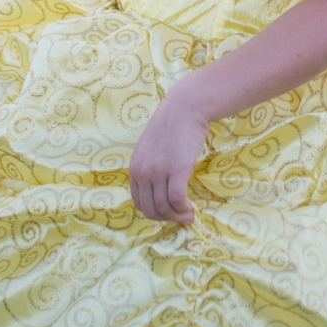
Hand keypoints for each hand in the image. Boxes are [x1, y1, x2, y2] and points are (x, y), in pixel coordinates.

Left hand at [128, 82, 207, 225]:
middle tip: (180, 217)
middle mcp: (142, 172)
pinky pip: (177, 199)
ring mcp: (158, 171)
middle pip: (150, 209)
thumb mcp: (151, 149)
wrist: (185, 108)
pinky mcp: (176, 170)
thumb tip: (159, 189)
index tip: (168, 212)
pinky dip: (184, 209)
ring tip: (188, 214)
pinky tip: (191, 208)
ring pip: (164, 207)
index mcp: (134, 168)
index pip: (138, 203)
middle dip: (166, 218)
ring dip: (177, 216)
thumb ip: (150, 168)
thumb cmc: (172, 126)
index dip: (154, 213)